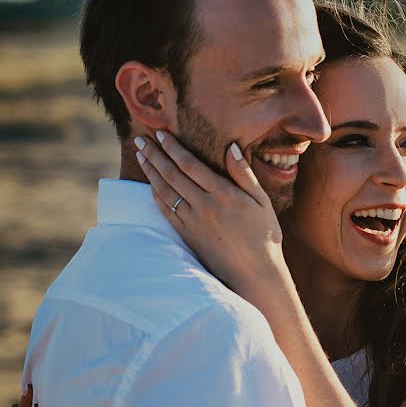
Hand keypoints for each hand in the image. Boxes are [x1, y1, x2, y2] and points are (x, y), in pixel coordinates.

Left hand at [135, 131, 290, 295]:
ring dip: (151, 172)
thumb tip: (232, 147)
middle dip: (155, 155)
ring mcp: (193, 221)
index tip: (161, 134)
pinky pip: (166, 211)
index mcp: (223, 194)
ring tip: (142, 156)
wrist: (254, 272)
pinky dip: (155, 195)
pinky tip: (151, 184)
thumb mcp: (261, 201)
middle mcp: (204, 206)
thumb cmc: (264, 235)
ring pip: (165, 191)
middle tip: (142, 140)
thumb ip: (244, 174)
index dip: (173, 148)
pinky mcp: (187, 235)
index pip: (190, 164)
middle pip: (172, 175)